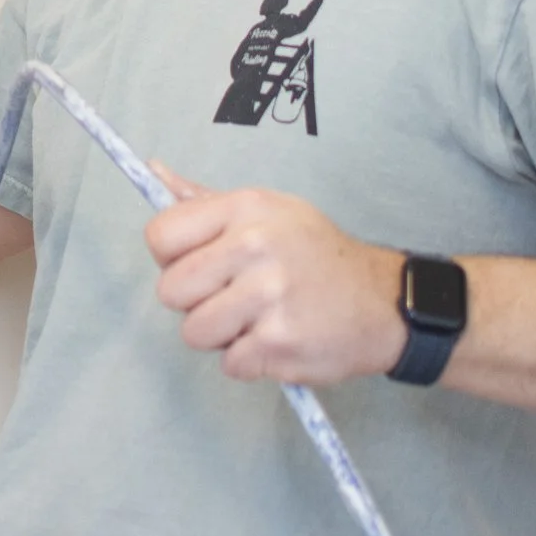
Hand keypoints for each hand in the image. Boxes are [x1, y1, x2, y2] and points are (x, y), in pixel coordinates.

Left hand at [143, 168, 405, 384]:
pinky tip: (276, 339)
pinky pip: (229, 363)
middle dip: (194, 301)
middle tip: (230, 296)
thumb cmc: (314, 253)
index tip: (197, 265)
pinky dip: (249, 359)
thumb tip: (154, 173)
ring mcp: (267, 296)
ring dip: (220, 334)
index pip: (161, 236)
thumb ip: (206, 201)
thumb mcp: (268, 210)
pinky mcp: (279, 343)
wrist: (381, 300)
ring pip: (194, 332)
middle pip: (170, 290)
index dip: (170, 259)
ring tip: (255, 319)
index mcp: (244, 209)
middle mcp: (254, 247)